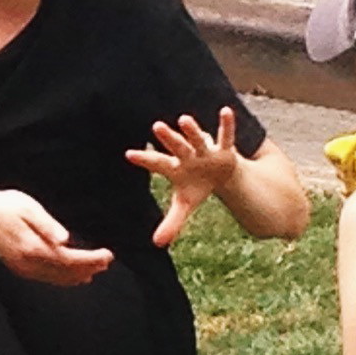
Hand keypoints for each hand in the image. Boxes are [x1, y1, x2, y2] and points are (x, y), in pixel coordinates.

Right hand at [0, 188, 112, 285]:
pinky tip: (74, 276)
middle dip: (88, 268)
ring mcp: (23, 269)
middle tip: (107, 261)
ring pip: (57, 279)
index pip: (70, 260)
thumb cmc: (5, 206)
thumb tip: (66, 240)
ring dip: (78, 275)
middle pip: (66, 273)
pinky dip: (64, 278)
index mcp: (33, 248)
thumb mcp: (29, 209)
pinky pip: (47, 278)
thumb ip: (48, 225)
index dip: (91, 259)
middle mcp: (28, 264)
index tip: (107, 254)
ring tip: (97, 270)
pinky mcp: (19, 268)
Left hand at [127, 108, 240, 246]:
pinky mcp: (224, 149)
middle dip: (168, 138)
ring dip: (192, 131)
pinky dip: (226, 125)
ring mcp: (205, 151)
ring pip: (197, 139)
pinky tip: (225, 111)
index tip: (129, 154)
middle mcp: (188, 156)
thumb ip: (172, 223)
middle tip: (155, 126)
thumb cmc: (196, 186)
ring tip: (183, 120)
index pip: (156, 163)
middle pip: (176, 147)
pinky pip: (226, 136)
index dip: (144, 159)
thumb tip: (157, 244)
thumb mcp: (185, 205)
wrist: (220, 176)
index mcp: (175, 169)